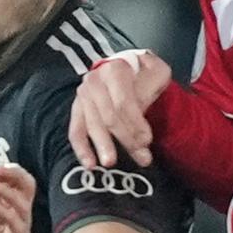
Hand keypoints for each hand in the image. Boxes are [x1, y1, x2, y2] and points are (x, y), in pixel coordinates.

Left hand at [0, 164, 35, 232]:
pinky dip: (6, 212)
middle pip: (28, 187)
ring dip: (6, 192)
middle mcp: (16, 218)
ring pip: (23, 204)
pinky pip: (18, 224)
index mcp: (4, 210)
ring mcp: (19, 232)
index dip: (7, 173)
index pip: (17, 184)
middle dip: (13, 175)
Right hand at [69, 50, 170, 168]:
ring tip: (112, 163)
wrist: (128, 68)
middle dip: (126, 139)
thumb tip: (141, 114)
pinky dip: (82, 149)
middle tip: (142, 157)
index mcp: (115, 70)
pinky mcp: (77, 109)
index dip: (135, 124)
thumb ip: (152, 89)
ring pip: (92, 125)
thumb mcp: (157, 73)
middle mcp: (95, 80)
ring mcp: (83, 95)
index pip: (123, 103)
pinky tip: (90, 164)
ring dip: (103, 146)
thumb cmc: (144, 75)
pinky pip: (76, 131)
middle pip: (108, 116)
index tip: (147, 140)